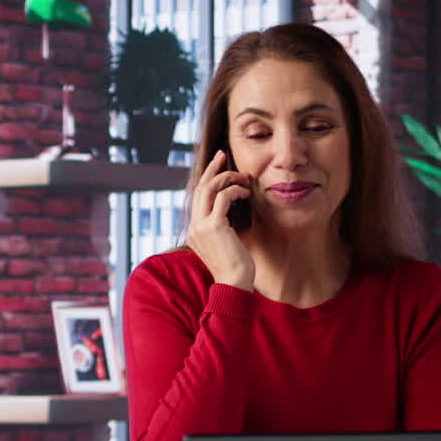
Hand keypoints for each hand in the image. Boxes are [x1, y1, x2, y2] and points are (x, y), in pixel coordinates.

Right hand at [187, 150, 254, 289]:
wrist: (235, 284)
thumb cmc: (235, 268)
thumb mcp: (225, 244)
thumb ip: (222, 228)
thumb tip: (230, 213)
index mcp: (194, 231)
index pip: (198, 197)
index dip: (208, 178)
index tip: (219, 166)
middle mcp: (194, 227)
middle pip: (200, 188)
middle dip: (213, 169)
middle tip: (225, 155)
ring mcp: (201, 226)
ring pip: (209, 189)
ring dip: (227, 178)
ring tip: (243, 177)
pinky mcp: (214, 227)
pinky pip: (223, 197)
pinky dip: (235, 190)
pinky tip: (246, 193)